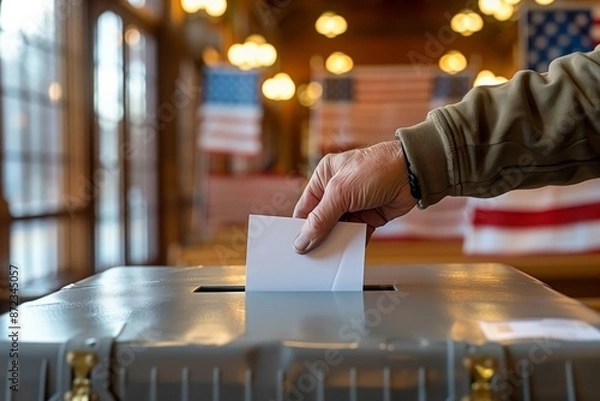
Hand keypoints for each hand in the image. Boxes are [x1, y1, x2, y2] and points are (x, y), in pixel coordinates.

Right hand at [293, 140, 417, 253]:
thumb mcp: (340, 192)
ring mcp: (354, 205)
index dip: (300, 228)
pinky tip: (347, 256)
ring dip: (335, 243)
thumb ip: (320, 219)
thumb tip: (302, 241)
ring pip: (338, 230)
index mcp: (324, 178)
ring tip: (328, 260)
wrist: (412, 172)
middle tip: (310, 258)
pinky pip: (356, 235)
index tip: (296, 248)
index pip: (305, 208)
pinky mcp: (370, 216)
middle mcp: (337, 191)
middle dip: (317, 238)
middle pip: (321, 222)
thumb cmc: (376, 168)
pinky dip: (352, 245)